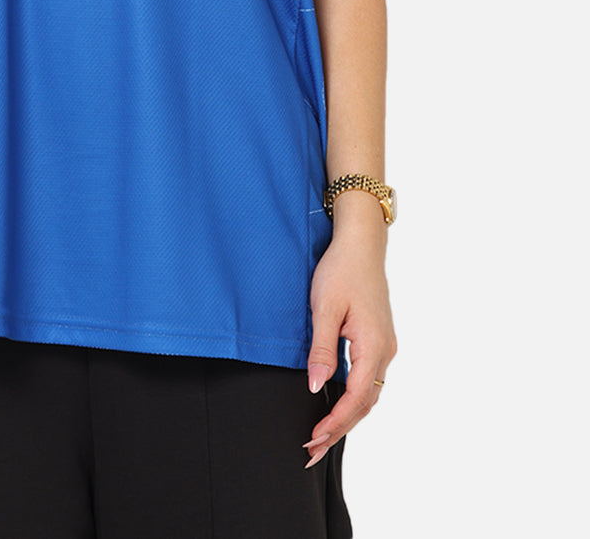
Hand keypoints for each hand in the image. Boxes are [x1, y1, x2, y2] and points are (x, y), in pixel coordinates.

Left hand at [303, 222, 395, 467]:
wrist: (361, 244)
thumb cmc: (340, 271)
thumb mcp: (325, 308)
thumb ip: (322, 350)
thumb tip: (318, 389)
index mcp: (374, 346)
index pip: (357, 397)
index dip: (335, 422)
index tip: (313, 439)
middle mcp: (385, 351)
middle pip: (365, 403)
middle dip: (339, 429)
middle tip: (311, 452)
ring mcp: (384, 346)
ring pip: (368, 394)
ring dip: (346, 417)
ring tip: (320, 438)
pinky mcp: (378, 340)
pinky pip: (368, 380)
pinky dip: (353, 400)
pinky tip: (336, 406)